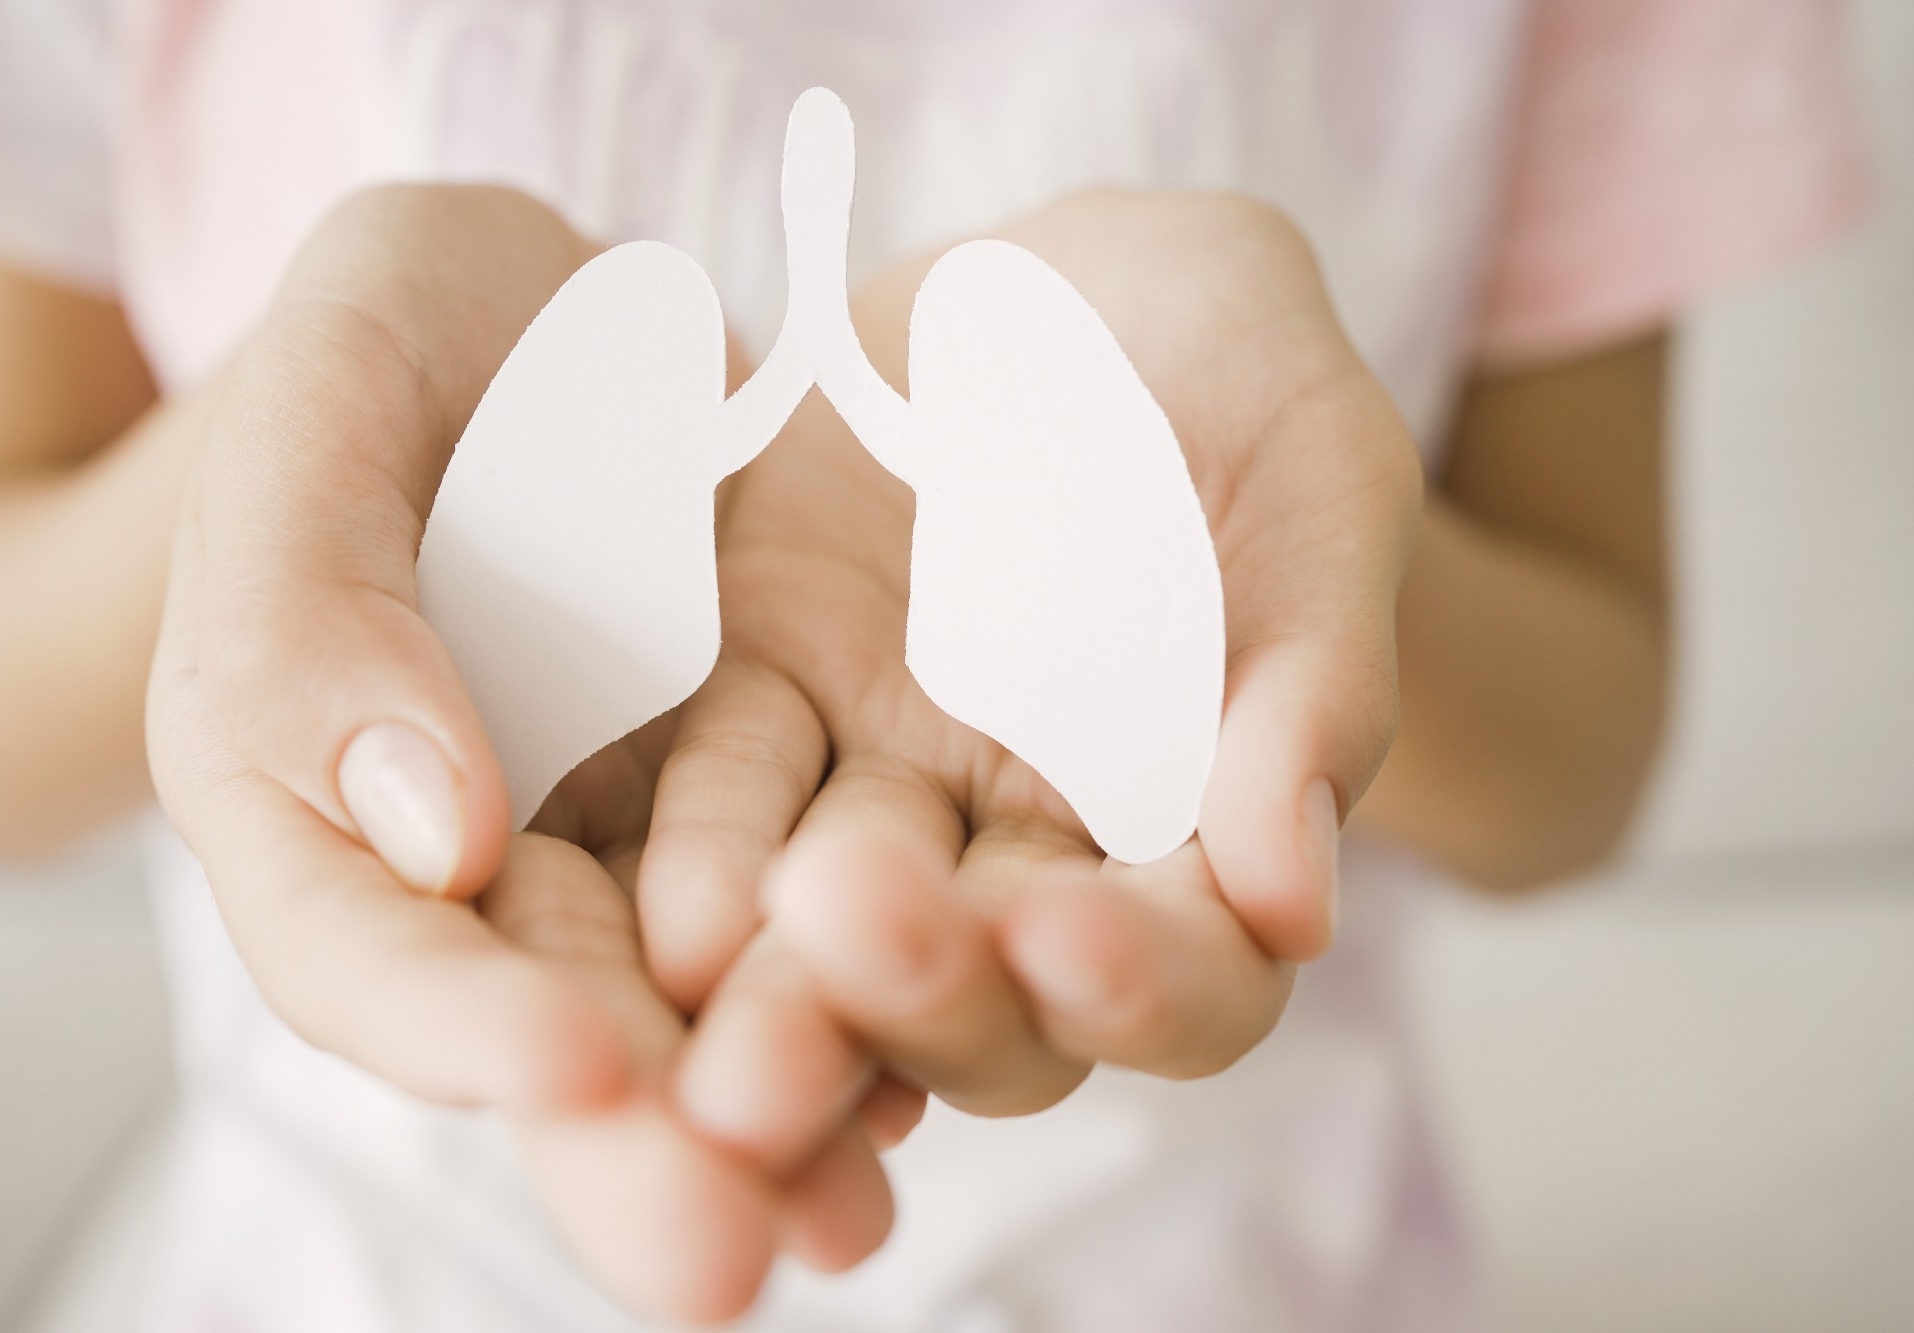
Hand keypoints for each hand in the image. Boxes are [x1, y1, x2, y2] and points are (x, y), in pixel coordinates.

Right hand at [146, 185, 897, 1323]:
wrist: (573, 320)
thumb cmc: (420, 331)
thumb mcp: (338, 387)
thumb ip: (318, 599)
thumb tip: (431, 834)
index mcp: (308, 788)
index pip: (361, 948)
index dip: (457, 1026)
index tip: (577, 1073)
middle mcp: (471, 867)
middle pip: (532, 1037)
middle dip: (627, 1150)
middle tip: (719, 1259)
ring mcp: (624, 851)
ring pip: (683, 1018)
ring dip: (760, 1128)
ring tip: (840, 1226)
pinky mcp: (761, 817)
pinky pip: (804, 933)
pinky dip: (861, 1014)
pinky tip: (928, 1094)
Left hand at [645, 189, 1421, 1168]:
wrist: (1047, 284)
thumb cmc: (1229, 358)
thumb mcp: (1311, 466)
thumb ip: (1315, 670)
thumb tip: (1292, 899)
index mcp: (1197, 832)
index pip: (1195, 977)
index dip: (1143, 986)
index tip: (1069, 937)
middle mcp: (1028, 856)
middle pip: (990, 1008)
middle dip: (923, 995)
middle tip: (847, 931)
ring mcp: (879, 796)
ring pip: (828, 947)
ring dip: (767, 983)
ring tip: (699, 961)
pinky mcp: (753, 712)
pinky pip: (702, 800)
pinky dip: (669, 849)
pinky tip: (620, 874)